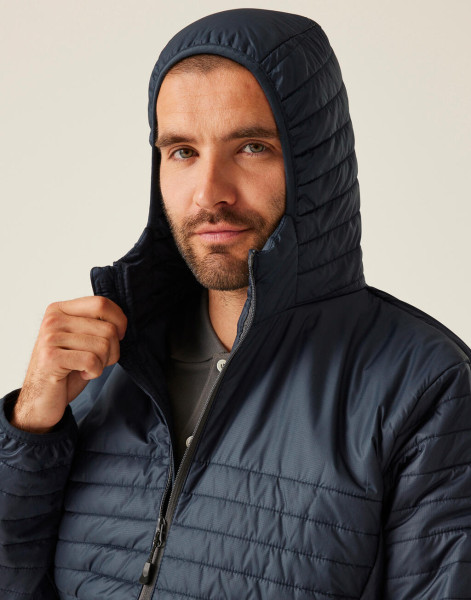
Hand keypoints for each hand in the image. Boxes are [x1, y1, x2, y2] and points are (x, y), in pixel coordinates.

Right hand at [11, 296, 126, 432]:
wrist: (41, 399)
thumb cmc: (67, 369)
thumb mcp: (82, 339)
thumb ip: (96, 324)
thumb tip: (122, 320)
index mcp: (60, 309)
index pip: (101, 303)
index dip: (119, 320)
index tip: (119, 336)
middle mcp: (53, 319)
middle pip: (107, 328)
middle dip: (113, 350)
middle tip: (98, 361)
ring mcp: (50, 338)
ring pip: (103, 345)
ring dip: (103, 363)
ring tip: (87, 367)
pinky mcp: (51, 358)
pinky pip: (92, 361)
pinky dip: (95, 371)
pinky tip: (82, 373)